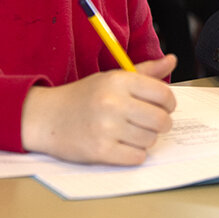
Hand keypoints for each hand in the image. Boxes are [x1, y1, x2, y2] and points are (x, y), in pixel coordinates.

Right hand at [21, 55, 176, 165]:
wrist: (46, 117)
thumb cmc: (85, 97)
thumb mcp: (114, 77)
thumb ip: (146, 71)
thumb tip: (172, 60)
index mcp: (119, 81)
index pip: (163, 94)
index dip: (169, 103)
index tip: (165, 107)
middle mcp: (113, 103)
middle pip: (161, 120)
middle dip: (162, 123)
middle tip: (153, 123)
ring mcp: (106, 128)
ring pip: (150, 140)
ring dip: (147, 139)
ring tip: (133, 133)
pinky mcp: (99, 151)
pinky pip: (136, 157)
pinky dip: (135, 154)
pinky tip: (124, 145)